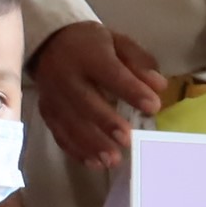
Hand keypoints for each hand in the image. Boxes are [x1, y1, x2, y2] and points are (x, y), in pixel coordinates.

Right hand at [30, 20, 165, 170]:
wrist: (49, 43)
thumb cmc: (92, 45)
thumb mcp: (118, 43)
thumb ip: (139, 62)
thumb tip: (159, 86)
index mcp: (88, 55)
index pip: (111, 73)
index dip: (131, 90)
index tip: (152, 107)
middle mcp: (66, 76)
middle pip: (85, 101)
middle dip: (106, 122)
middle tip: (127, 140)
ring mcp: (53, 96)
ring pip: (70, 122)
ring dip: (91, 143)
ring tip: (112, 160)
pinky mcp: (46, 111)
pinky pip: (59, 133)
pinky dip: (75, 150)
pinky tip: (93, 163)